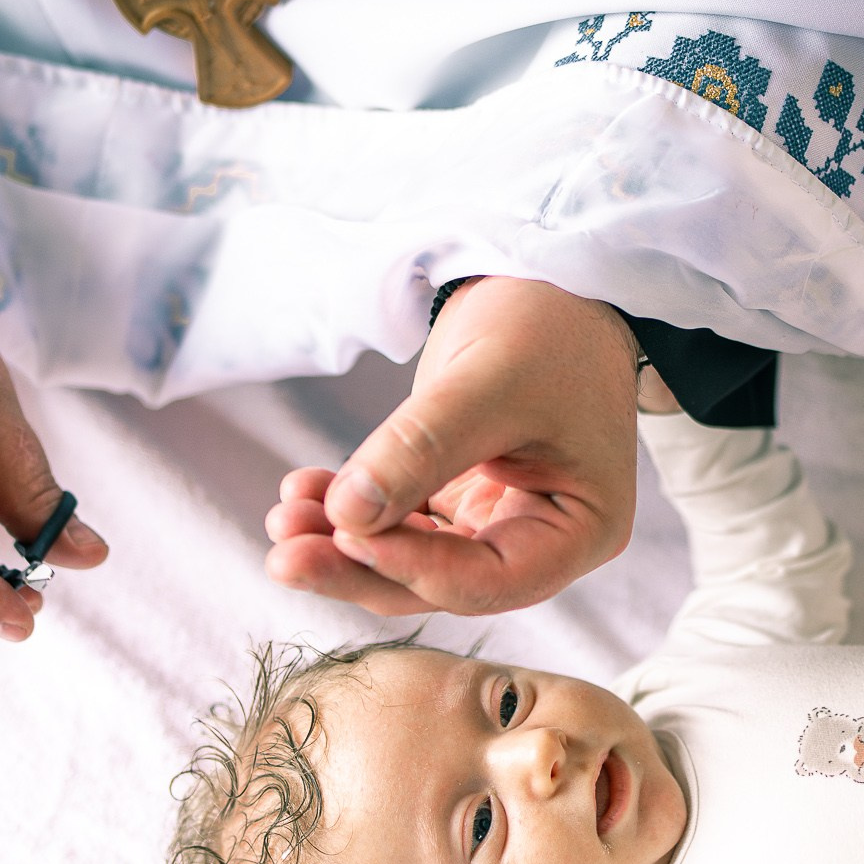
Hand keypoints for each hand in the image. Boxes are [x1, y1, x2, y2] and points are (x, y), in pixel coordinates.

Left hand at [264, 276, 640, 614]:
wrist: (547, 281)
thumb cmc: (547, 325)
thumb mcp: (487, 382)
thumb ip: (420, 449)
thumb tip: (346, 517)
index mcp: (582, 528)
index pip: (492, 578)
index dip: (414, 566)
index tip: (346, 536)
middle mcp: (544, 542)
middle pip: (441, 581)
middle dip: (360, 567)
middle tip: (284, 558)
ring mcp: (498, 523)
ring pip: (409, 560)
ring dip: (342, 545)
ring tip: (282, 517)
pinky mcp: (458, 499)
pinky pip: (397, 523)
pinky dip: (349, 512)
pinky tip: (300, 491)